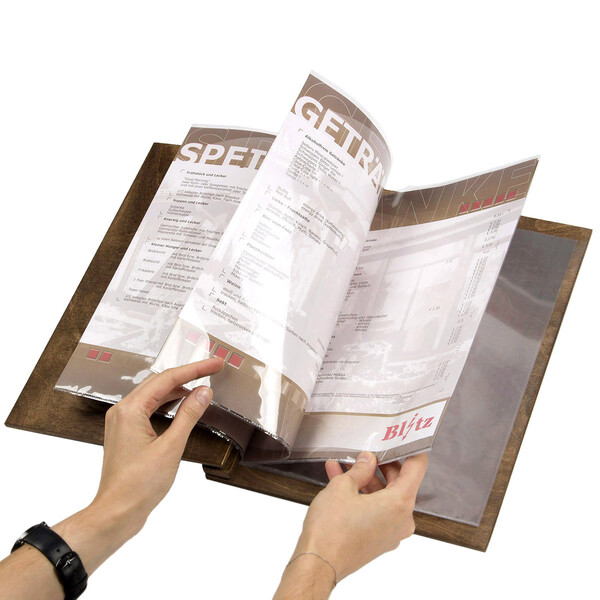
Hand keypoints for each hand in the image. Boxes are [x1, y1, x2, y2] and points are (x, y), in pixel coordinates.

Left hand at [0, 359, 223, 599]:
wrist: (117, 513)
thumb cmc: (140, 484)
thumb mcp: (171, 447)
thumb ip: (188, 415)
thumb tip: (204, 392)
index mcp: (130, 409)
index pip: (167, 379)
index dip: (194, 370)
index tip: (215, 364)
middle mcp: (122, 410)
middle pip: (159, 383)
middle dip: (187, 375)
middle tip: (212, 370)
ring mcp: (122, 422)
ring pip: (154, 395)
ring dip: (178, 389)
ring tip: (201, 386)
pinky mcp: (126, 433)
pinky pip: (149, 408)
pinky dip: (168, 403)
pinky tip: (183, 405)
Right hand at [276, 451, 427, 596]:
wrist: (317, 563)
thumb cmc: (331, 530)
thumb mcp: (343, 486)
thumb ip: (360, 469)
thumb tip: (368, 460)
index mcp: (400, 504)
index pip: (417, 468)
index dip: (409, 450)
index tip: (401, 440)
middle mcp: (401, 520)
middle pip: (400, 482)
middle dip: (381, 465)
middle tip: (367, 451)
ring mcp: (390, 532)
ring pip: (384, 496)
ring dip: (366, 479)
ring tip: (346, 465)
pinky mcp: (377, 539)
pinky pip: (375, 510)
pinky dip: (362, 496)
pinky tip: (341, 480)